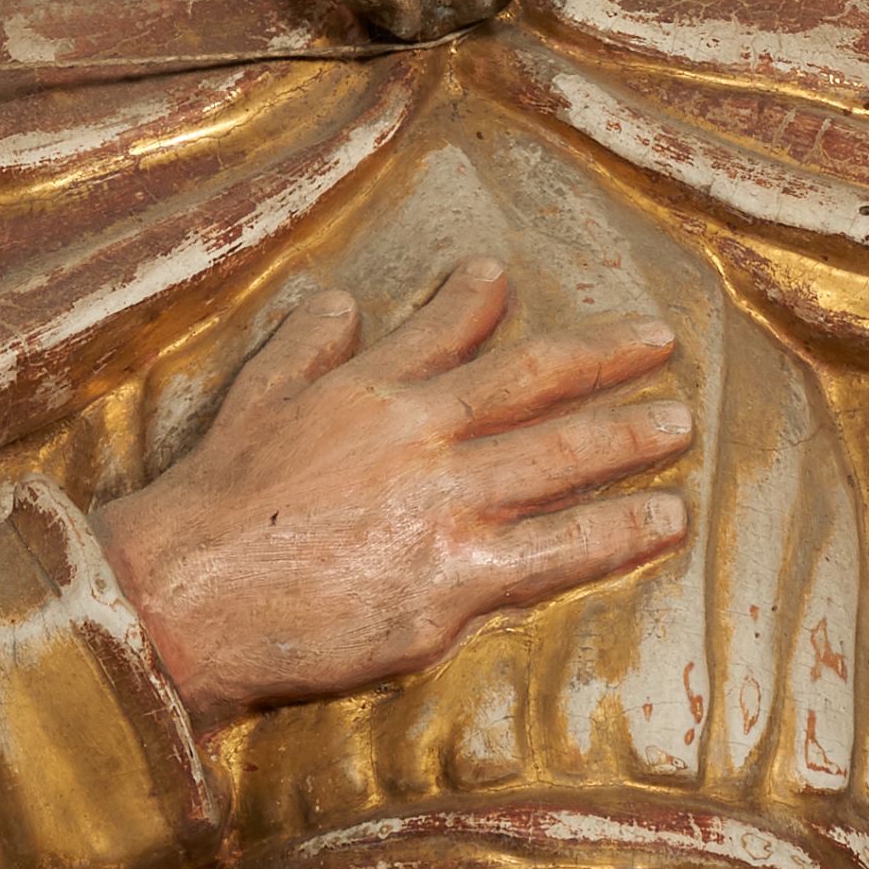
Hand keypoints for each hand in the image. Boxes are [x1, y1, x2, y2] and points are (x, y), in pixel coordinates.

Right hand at [92, 257, 690, 726]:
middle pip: (531, 384)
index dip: (480, 299)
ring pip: (559, 460)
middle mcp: (422, 433)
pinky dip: (616, 532)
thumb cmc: (216, 498)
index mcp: (371, 387)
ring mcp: (446, 506)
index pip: (442, 327)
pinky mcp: (454, 581)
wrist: (190, 589)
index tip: (507, 280)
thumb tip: (346, 300)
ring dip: (626, 438)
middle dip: (602, 358)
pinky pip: (555, 552)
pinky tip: (662, 522)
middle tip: (658, 341)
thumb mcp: (257, 393)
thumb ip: (308, 343)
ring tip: (679, 425)